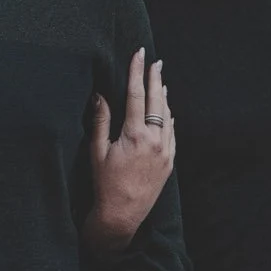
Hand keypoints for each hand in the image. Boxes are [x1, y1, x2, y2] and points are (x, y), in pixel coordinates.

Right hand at [83, 48, 173, 254]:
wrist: (123, 214)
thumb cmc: (105, 183)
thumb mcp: (97, 151)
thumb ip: (101, 121)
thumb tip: (99, 95)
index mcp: (135, 135)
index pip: (136, 95)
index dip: (137, 72)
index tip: (139, 55)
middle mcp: (154, 140)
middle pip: (156, 101)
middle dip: (155, 79)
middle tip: (155, 62)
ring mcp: (165, 151)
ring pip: (167, 116)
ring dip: (163, 97)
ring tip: (160, 81)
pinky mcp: (169, 162)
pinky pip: (172, 133)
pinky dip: (169, 118)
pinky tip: (167, 110)